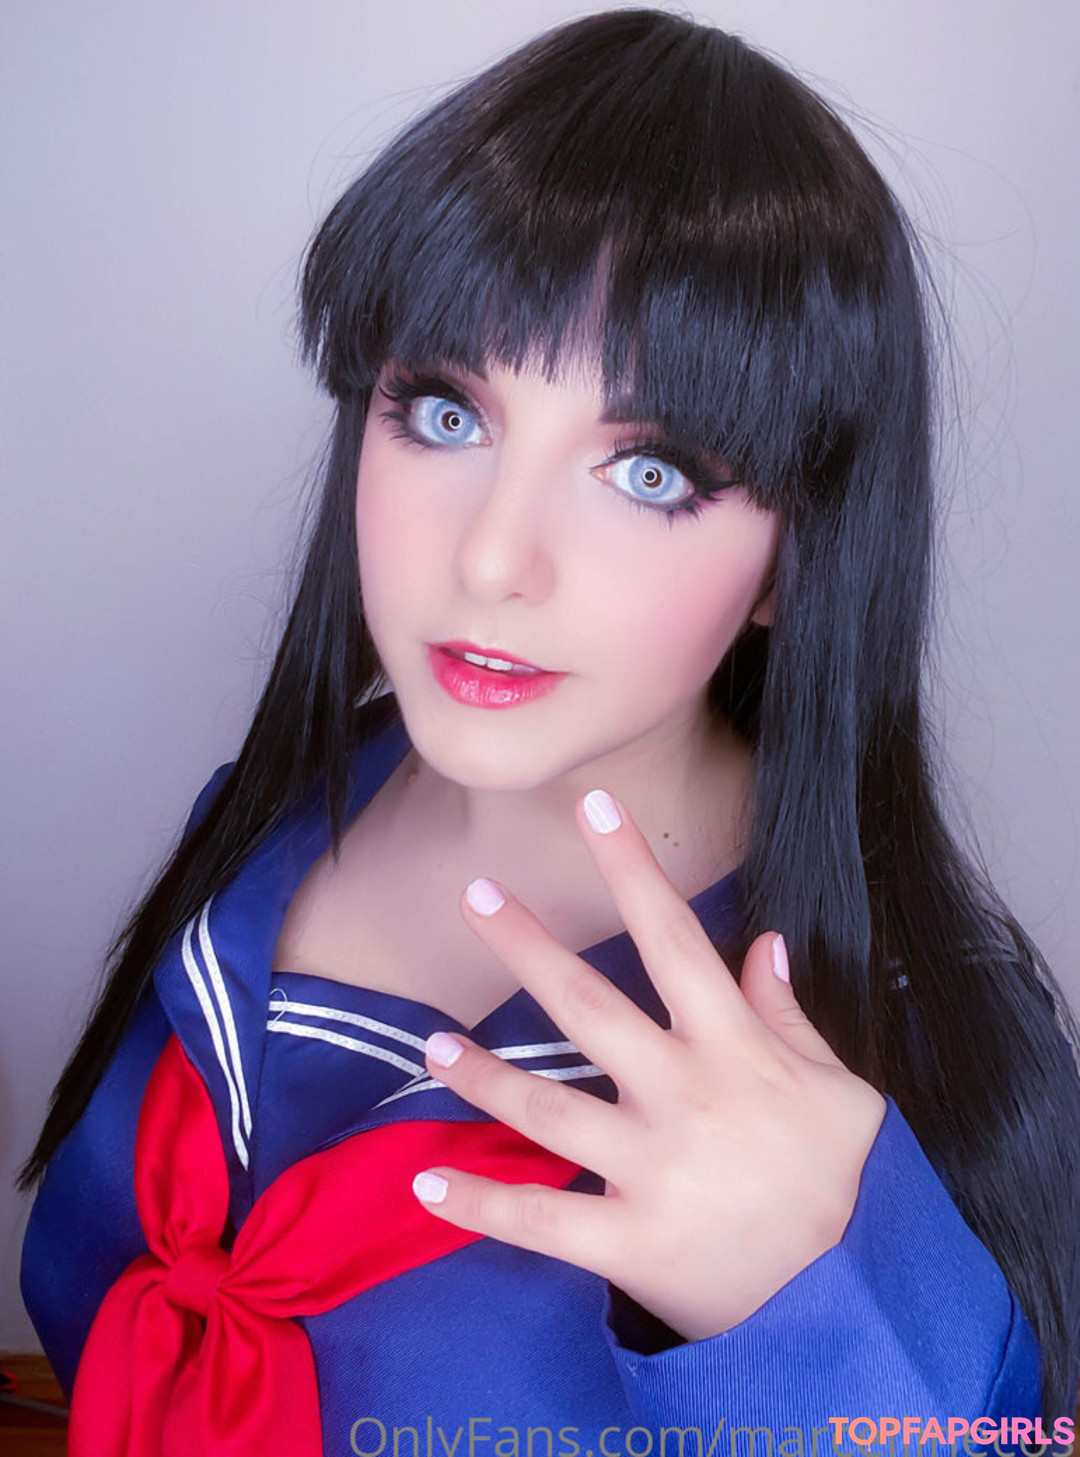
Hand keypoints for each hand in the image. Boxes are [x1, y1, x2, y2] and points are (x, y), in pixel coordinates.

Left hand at [410, 789, 885, 1341]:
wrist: (852, 1302)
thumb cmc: (846, 1184)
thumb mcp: (843, 1090)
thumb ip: (793, 1017)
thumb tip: (765, 942)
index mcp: (733, 1048)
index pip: (674, 936)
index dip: (632, 866)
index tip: (593, 806)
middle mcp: (681, 1094)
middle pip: (587, 1004)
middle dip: (527, 945)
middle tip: (475, 895)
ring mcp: (649, 1168)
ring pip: (544, 1108)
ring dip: (481, 1073)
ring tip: (429, 1045)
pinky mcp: (627, 1241)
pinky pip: (538, 1221)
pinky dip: (479, 1205)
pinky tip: (425, 1184)